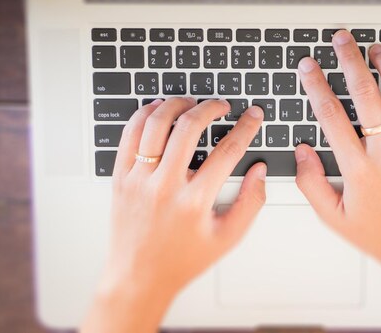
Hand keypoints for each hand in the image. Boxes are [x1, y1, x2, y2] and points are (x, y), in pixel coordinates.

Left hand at [82, 98, 265, 332]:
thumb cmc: (182, 260)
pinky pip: (129, 136)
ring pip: (155, 125)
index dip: (245, 128)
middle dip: (210, 108)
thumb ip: (251, 203)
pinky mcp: (121, 178)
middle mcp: (164, 187)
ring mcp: (139, 180)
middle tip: (221, 105)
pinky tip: (158, 110)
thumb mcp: (227, 238)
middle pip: (189, 128)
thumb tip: (259, 171)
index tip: (253, 116)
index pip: (227, 151)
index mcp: (194, 202)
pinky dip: (144, 116)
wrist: (139, 278)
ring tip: (190, 102)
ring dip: (176, 105)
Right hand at [295, 30, 380, 332]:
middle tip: (341, 40)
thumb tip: (302, 151)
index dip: (316, 86)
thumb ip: (312, 183)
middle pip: (365, 95)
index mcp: (359, 169)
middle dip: (349, 60)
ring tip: (374, 49)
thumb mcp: (335, 218)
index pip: (331, 116)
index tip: (308, 67)